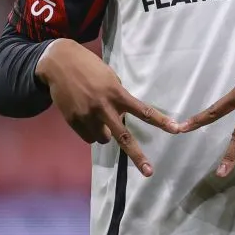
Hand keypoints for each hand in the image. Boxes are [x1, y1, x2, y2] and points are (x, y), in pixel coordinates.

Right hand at [36, 39, 178, 176]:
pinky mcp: (73, 121)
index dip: (160, 121)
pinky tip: (85, 116)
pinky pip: (88, 137)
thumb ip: (118, 95)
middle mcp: (104, 107)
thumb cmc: (89, 66)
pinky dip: (90, 131)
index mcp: (116, 93)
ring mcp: (87, 116)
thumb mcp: (109, 76)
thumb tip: (121, 114)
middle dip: (137, 156)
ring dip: (104, 132)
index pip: (143, 110)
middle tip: (149, 171)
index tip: (176, 129)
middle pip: (124, 136)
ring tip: (96, 116)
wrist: (59, 63)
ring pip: (103, 139)